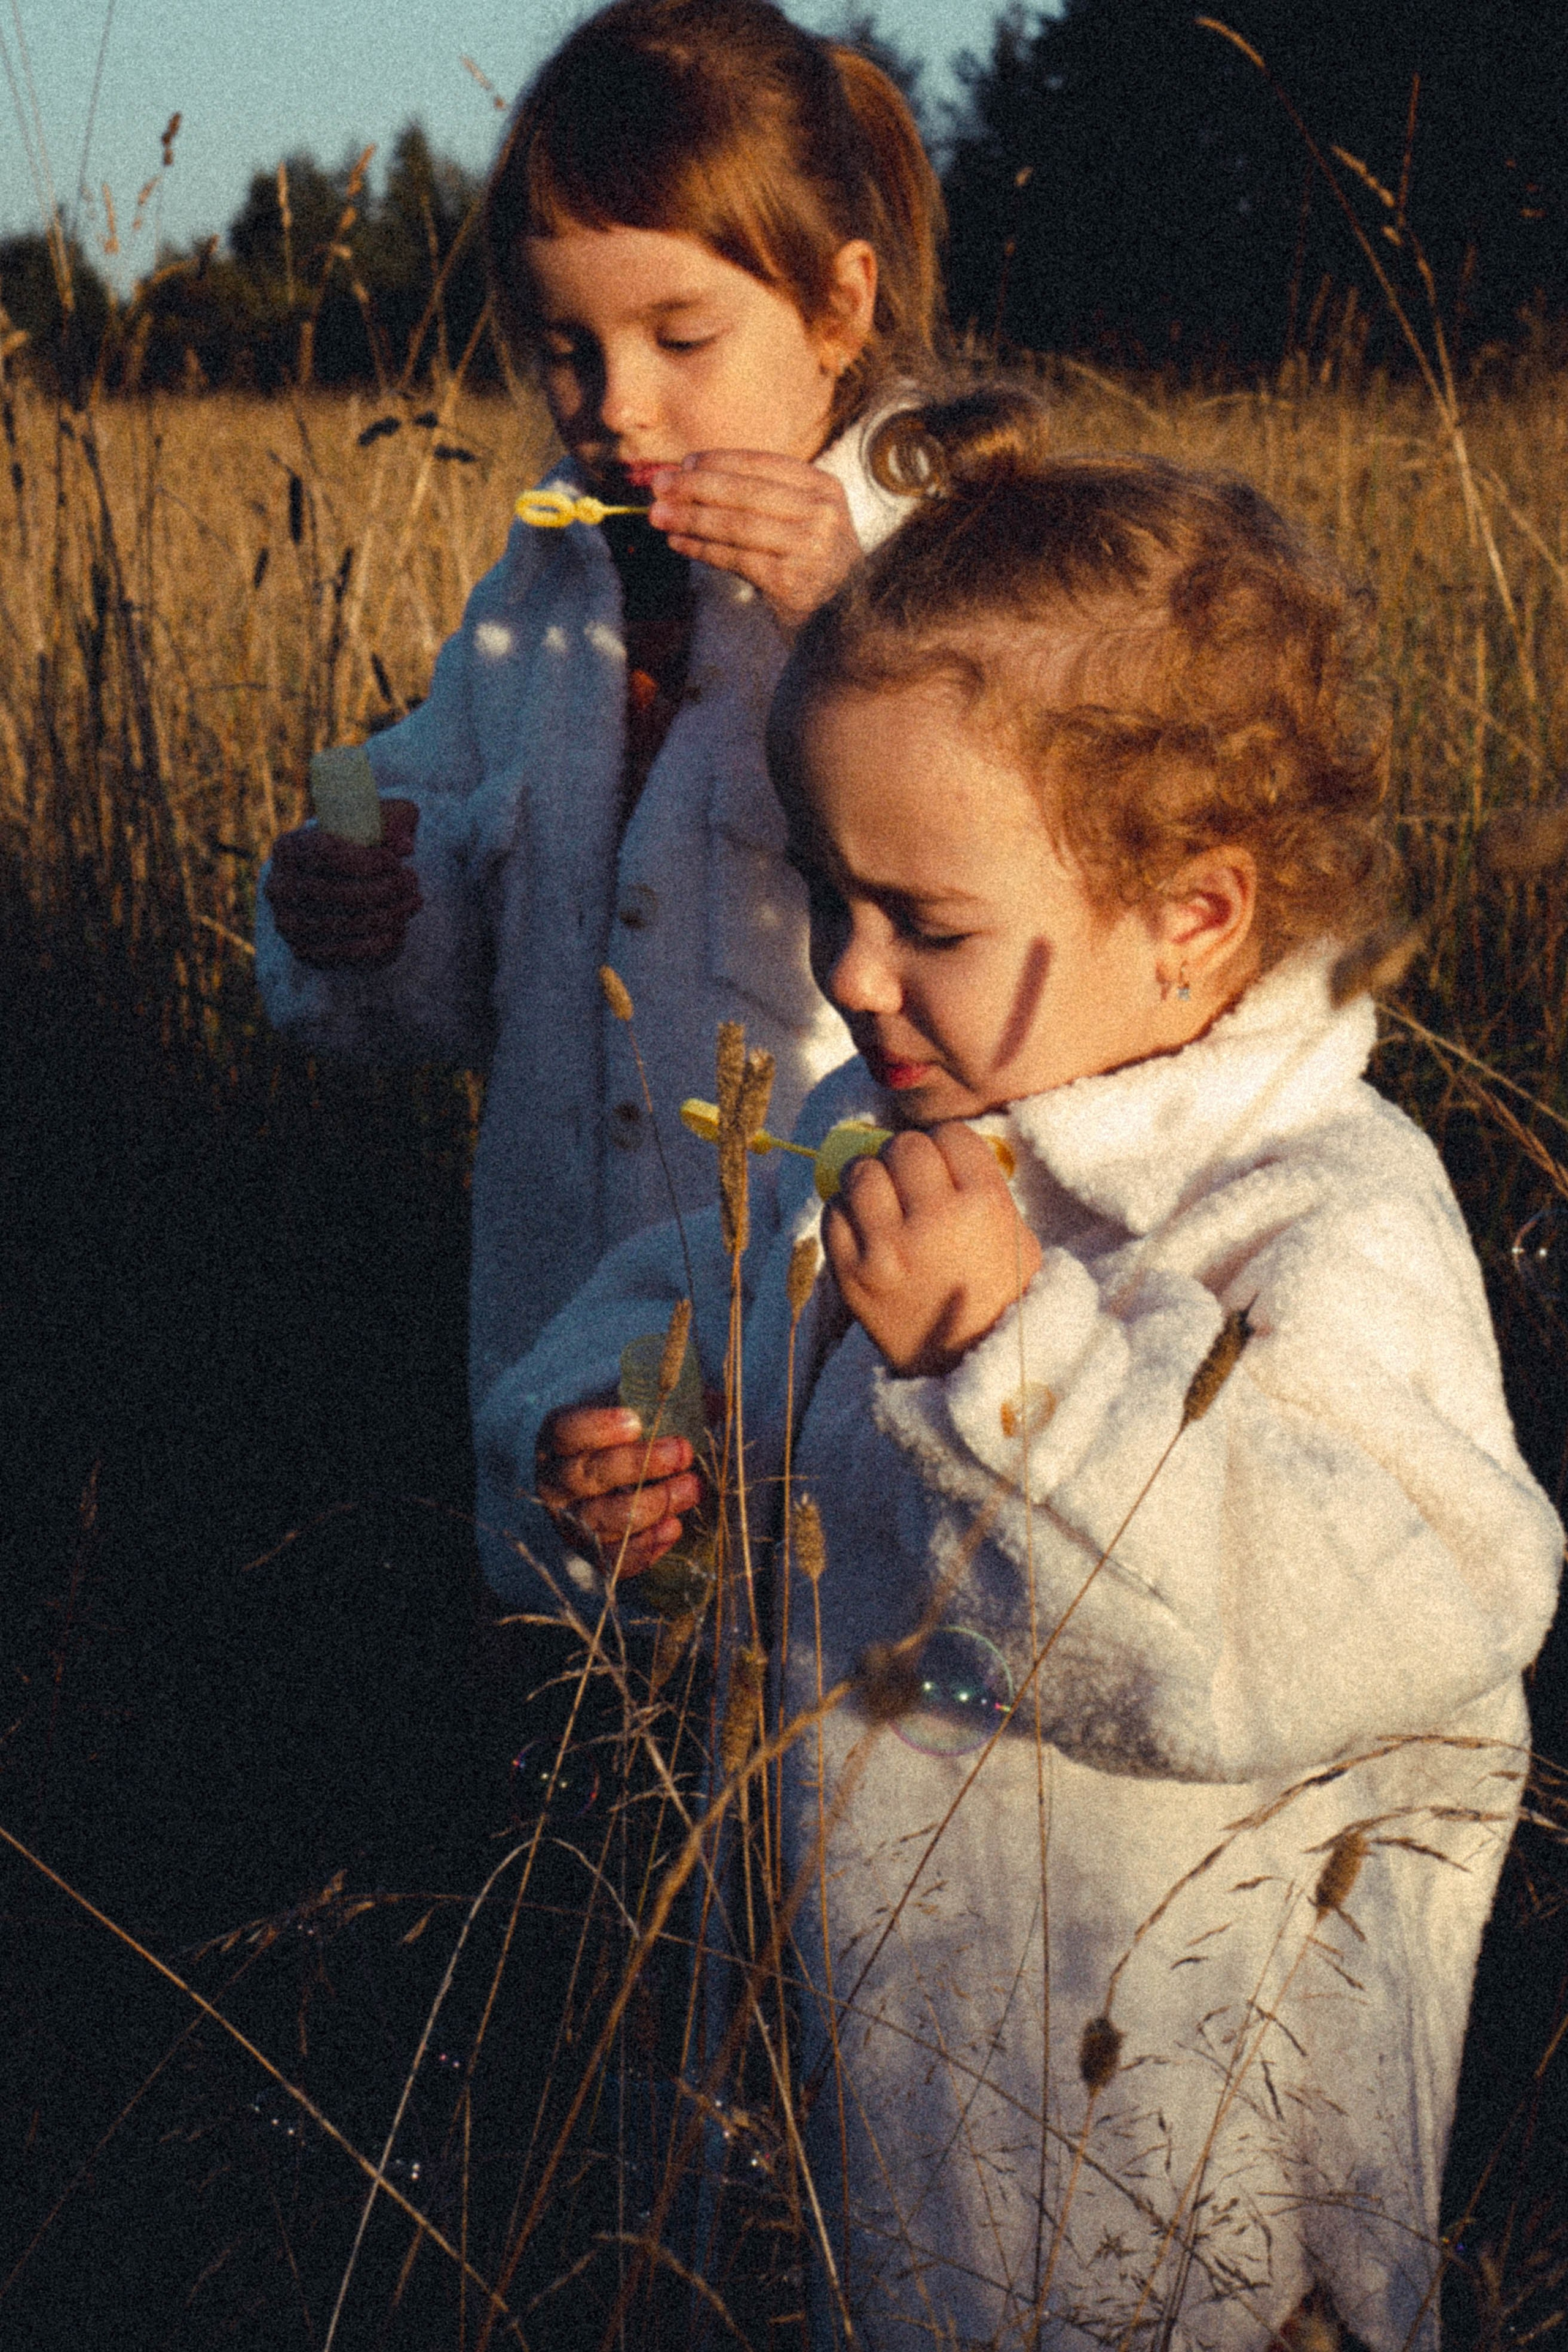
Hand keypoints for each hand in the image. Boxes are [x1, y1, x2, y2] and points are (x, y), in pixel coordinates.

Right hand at [264, 798, 421, 969]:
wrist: (337, 884)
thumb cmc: (358, 845)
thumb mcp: (376, 822)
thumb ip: (393, 821)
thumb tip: (404, 846)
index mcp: (288, 848)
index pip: (326, 854)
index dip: (368, 861)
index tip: (397, 861)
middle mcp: (279, 887)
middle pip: (339, 894)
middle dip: (386, 889)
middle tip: (412, 881)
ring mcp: (288, 925)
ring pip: (348, 926)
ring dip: (391, 915)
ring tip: (414, 900)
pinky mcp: (305, 953)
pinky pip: (349, 954)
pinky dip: (381, 943)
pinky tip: (400, 927)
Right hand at [536, 1402, 704, 1578]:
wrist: (603, 1489)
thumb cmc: (621, 1443)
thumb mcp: (634, 1415)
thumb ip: (671, 1404)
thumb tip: (717, 1401)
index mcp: (558, 1440)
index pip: (567, 1431)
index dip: (598, 1427)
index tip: (636, 1421)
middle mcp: (556, 1483)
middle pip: (589, 1475)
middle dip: (641, 1464)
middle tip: (683, 1452)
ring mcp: (571, 1522)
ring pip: (605, 1519)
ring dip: (654, 1504)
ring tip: (692, 1489)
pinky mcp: (591, 1555)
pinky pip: (615, 1559)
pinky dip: (647, 1547)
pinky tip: (675, 1528)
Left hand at [647, 451, 861, 634]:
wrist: (840, 620)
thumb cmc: (809, 564)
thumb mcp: (800, 520)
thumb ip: (761, 497)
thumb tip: (689, 475)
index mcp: (824, 487)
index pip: (762, 464)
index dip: (718, 462)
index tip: (684, 464)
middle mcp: (822, 513)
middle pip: (745, 493)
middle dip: (696, 487)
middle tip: (659, 485)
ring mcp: (809, 547)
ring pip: (736, 525)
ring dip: (691, 519)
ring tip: (658, 516)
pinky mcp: (790, 580)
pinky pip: (734, 558)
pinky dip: (702, 549)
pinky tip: (679, 543)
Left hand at [822, 1124, 1042, 1376]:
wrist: (967, 1365)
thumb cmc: (997, 1294)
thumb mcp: (1016, 1236)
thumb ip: (983, 1187)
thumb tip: (938, 1149)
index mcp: (983, 1206)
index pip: (950, 1136)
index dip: (945, 1148)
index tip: (944, 1165)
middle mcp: (934, 1220)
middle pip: (903, 1147)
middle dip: (906, 1159)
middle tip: (910, 1182)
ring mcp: (888, 1248)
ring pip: (860, 1172)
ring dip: (870, 1179)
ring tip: (881, 1199)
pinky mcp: (851, 1273)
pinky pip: (833, 1214)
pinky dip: (845, 1214)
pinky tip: (864, 1229)